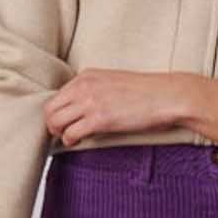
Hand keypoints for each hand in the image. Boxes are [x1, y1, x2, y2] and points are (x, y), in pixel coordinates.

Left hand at [43, 68, 187, 146]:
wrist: (167, 96)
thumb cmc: (147, 92)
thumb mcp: (113, 82)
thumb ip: (95, 90)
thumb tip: (83, 108)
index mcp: (87, 75)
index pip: (57, 95)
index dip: (58, 111)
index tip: (65, 121)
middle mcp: (84, 86)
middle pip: (50, 108)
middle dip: (52, 124)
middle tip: (62, 133)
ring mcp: (90, 102)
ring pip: (56, 121)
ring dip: (59, 133)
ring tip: (71, 138)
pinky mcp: (99, 119)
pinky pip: (70, 133)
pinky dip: (70, 140)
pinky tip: (77, 141)